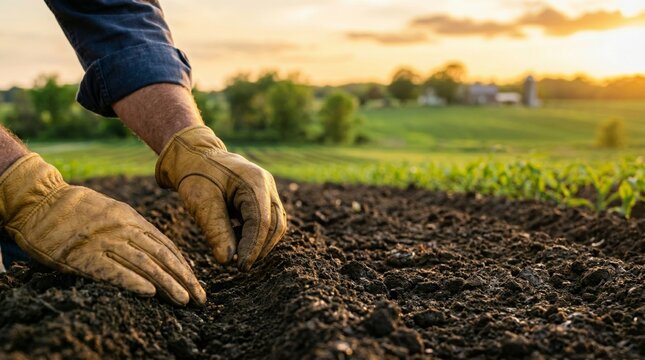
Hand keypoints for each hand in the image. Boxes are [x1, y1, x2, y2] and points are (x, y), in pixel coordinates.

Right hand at [0, 154, 204, 305]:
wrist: (41, 203)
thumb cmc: (78, 210)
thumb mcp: (113, 212)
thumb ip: (135, 228)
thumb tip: (160, 250)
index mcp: (132, 218)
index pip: (165, 245)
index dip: (183, 265)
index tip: (196, 282)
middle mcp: (123, 229)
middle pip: (161, 256)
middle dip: (184, 278)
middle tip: (200, 297)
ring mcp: (104, 242)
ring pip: (144, 265)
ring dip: (167, 284)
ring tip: (184, 300)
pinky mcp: (83, 256)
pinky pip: (112, 271)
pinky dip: (132, 282)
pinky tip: (150, 294)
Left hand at [156, 126, 287, 270]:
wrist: (194, 156)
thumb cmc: (196, 175)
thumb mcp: (201, 203)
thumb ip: (216, 231)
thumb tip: (227, 261)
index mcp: (254, 182)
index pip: (261, 221)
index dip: (253, 247)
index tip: (240, 266)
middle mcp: (267, 184)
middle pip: (275, 224)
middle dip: (259, 248)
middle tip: (239, 266)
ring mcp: (267, 190)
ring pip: (275, 224)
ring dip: (260, 243)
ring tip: (238, 255)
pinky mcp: (263, 197)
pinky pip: (268, 221)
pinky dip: (256, 235)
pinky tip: (237, 240)